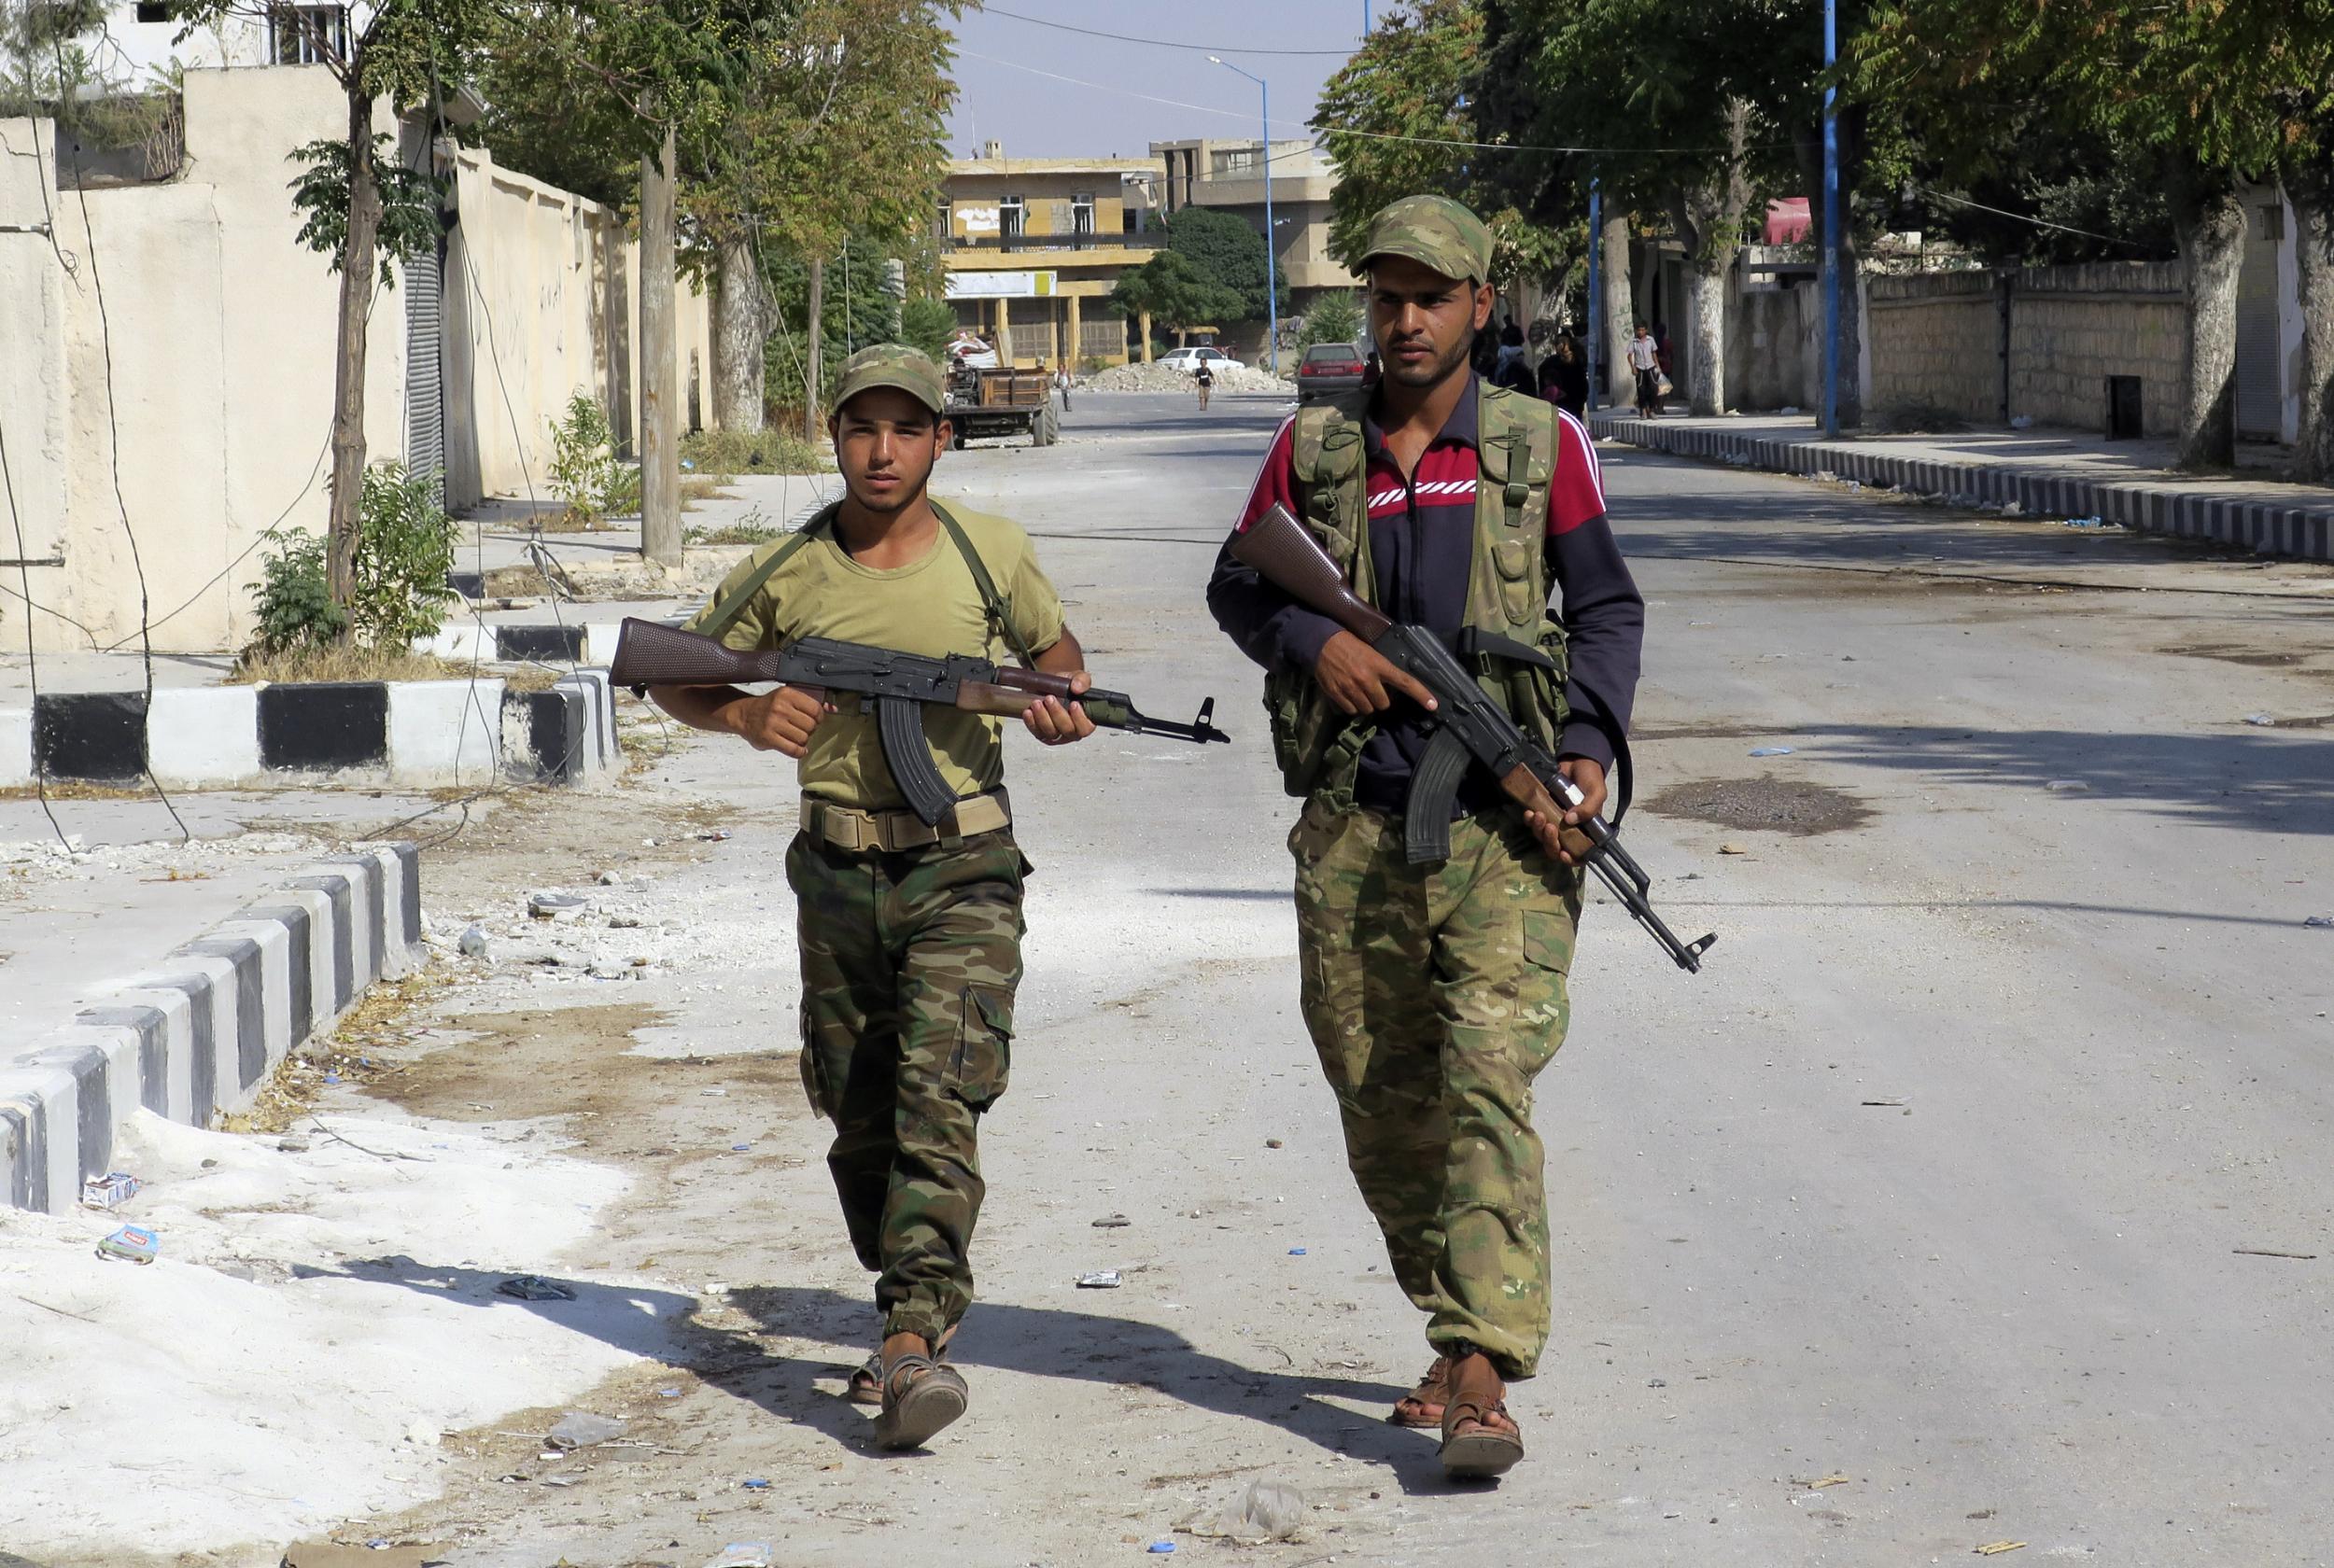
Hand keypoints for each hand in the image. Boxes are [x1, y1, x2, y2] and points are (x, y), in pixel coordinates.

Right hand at [721, 686, 832, 757]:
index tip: (814, 720)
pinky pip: (794, 750)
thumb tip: (832, 708)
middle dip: (810, 730)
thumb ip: (808, 702)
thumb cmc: (769, 706)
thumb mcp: (787, 698)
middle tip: (801, 729)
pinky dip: (799, 751)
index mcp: (787, 694)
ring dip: (803, 741)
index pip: (815, 709)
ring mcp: (773, 724)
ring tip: (795, 737)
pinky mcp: (768, 739)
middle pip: (811, 725)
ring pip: (803, 738)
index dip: (819, 718)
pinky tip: (797, 748)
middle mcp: (780, 708)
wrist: (744, 715)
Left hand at [1022, 671, 1096, 744]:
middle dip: (1057, 714)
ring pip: (1051, 733)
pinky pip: (1036, 732)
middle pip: (1067, 730)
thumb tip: (1077, 687)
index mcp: (1085, 721)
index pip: (1086, 728)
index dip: (1080, 719)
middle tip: (1050, 698)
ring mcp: (1056, 735)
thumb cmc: (1067, 687)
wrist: (1049, 687)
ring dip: (1042, 718)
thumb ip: (1082, 680)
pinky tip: (1028, 711)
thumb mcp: (1077, 678)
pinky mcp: (1041, 734)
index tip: (1073, 704)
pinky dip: (1031, 722)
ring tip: (1036, 702)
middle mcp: (1072, 731)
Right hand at [1311, 631, 1438, 716]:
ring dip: (1366, 704)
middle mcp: (1367, 679)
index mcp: (1379, 665)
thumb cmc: (1349, 644)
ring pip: (1367, 710)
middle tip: (1373, 689)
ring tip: (1359, 691)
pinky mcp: (1338, 695)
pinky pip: (1351, 711)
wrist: (1321, 642)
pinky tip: (1348, 694)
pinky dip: (1352, 706)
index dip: (1421, 695)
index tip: (1433, 705)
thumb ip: (1382, 670)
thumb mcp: (1371, 652)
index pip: (1405, 682)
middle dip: (1380, 699)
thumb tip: (1391, 686)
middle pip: (1384, 704)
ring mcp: (1352, 688)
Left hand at [1522, 757, 1605, 865]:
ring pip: (1542, 836)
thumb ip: (1589, 808)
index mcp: (1585, 830)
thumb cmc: (1591, 778)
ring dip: (1538, 830)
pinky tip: (1529, 813)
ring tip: (1538, 815)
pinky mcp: (1543, 810)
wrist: (1577, 760)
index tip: (1563, 854)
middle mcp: (1569, 829)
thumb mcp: (1597, 793)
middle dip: (1550, 842)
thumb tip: (1570, 820)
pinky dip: (1530, 820)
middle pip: (1556, 847)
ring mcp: (1555, 820)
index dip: (1570, 859)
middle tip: (1549, 827)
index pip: (1578, 853)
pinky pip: (1533, 822)